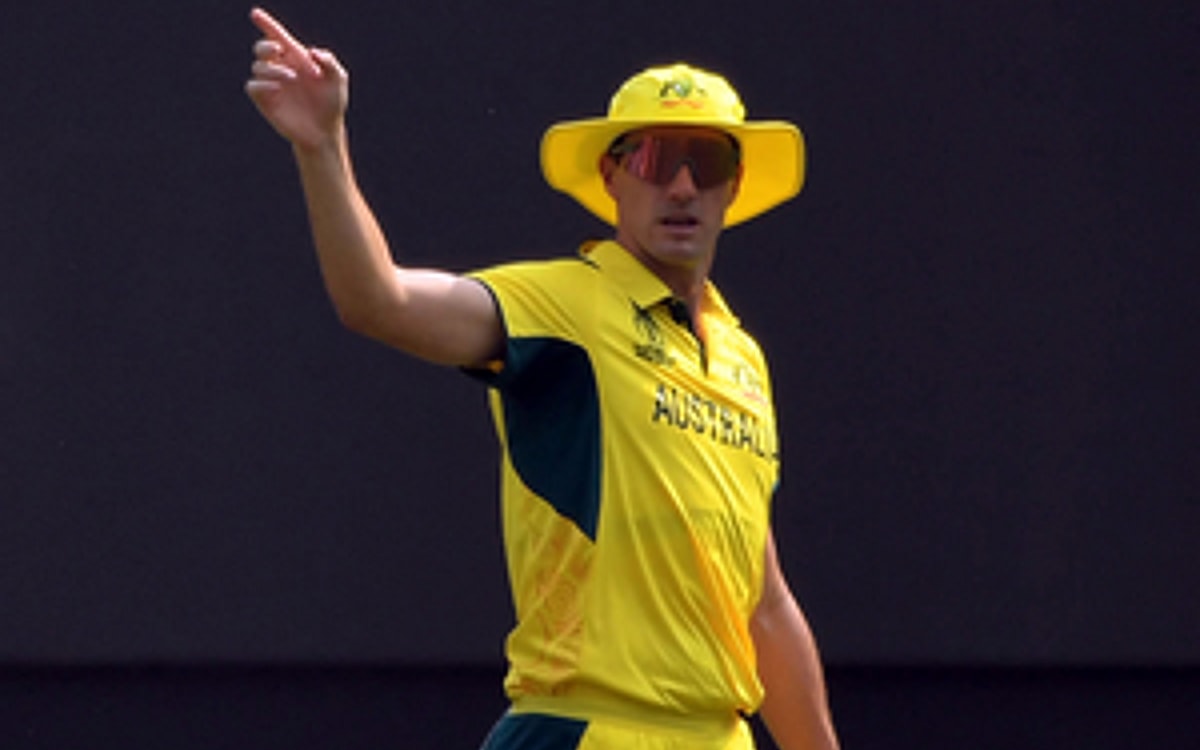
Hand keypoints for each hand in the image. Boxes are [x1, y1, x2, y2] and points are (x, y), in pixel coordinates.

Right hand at [244, 7, 347, 149]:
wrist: (325, 131)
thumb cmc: (332, 103)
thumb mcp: (338, 80)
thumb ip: (330, 62)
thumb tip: (311, 52)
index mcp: (296, 58)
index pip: (278, 37)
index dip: (266, 24)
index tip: (256, 13)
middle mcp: (281, 68)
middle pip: (262, 48)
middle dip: (267, 45)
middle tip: (280, 49)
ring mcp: (271, 84)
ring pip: (258, 66)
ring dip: (274, 68)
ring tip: (291, 77)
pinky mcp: (265, 101)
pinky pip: (253, 86)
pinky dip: (262, 84)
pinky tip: (278, 88)